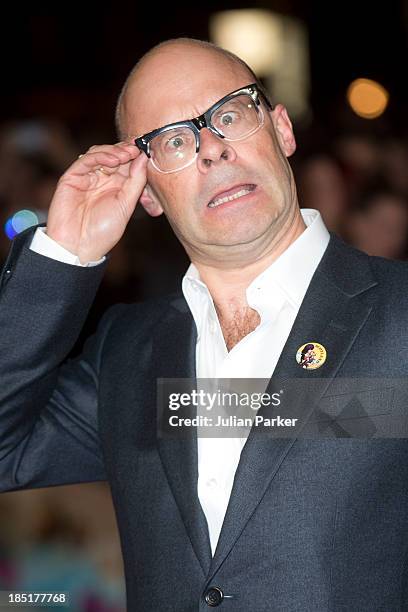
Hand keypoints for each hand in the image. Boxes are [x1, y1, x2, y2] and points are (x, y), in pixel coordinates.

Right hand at [46, 142, 147, 262]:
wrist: (78, 246)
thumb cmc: (103, 231)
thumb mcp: (126, 205)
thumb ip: (135, 181)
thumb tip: (143, 158)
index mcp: (117, 187)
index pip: (127, 164)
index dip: (136, 155)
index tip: (146, 149)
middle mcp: (102, 180)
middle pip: (114, 155)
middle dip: (125, 150)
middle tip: (136, 148)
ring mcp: (87, 177)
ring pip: (99, 153)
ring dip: (114, 151)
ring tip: (125, 155)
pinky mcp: (72, 177)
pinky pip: (85, 160)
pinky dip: (99, 156)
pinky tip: (112, 159)